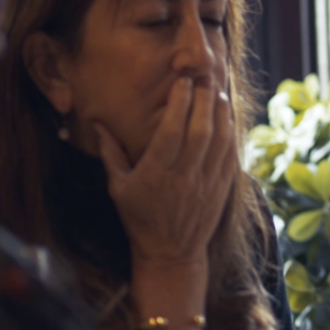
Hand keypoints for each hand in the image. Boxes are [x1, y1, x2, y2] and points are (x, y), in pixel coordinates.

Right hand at [95, 77, 236, 329]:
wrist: (170, 253)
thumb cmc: (139, 217)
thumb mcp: (117, 187)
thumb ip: (110, 152)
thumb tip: (97, 122)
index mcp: (156, 174)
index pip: (171, 132)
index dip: (179, 104)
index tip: (182, 82)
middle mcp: (184, 177)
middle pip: (200, 131)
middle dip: (204, 101)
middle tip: (204, 76)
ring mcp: (206, 183)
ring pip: (220, 141)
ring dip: (221, 113)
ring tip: (218, 90)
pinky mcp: (223, 188)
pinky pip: (231, 155)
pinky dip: (232, 132)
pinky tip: (229, 116)